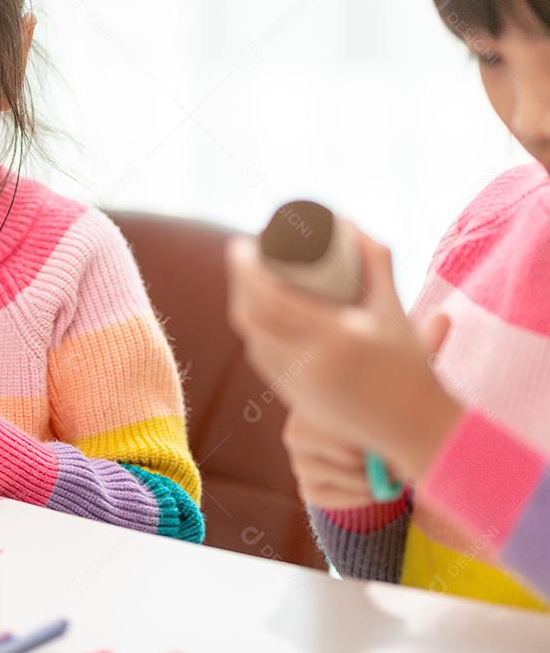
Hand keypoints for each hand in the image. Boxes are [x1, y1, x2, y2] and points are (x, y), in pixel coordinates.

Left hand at [226, 229, 463, 481]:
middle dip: (237, 283)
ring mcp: (298, 386)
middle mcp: (310, 363)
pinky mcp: (294, 402)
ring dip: (243, 308)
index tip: (240, 245)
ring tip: (247, 281)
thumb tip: (351, 223)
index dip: (246, 270)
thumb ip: (377, 264)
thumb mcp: (394, 310)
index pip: (271, 298)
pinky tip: (254, 315)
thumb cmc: (410, 365)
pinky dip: (255, 334)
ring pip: (252, 341)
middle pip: (251, 318)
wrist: (415, 429)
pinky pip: (262, 361)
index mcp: (336, 337)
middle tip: (241, 255)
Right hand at [282, 309, 451, 509]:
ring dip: (369, 479)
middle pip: (338, 450)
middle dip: (372, 455)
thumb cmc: (387, 410)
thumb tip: (442, 316)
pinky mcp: (306, 487)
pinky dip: (359, 498)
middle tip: (389, 451)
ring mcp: (298, 459)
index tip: (386, 431)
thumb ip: (420, 350)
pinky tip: (371, 486)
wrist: (374, 456)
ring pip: (338, 476)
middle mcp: (297, 427)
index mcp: (316, 396)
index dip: (367, 429)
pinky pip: (331, 499)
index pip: (334, 416)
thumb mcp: (404, 377)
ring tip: (381, 466)